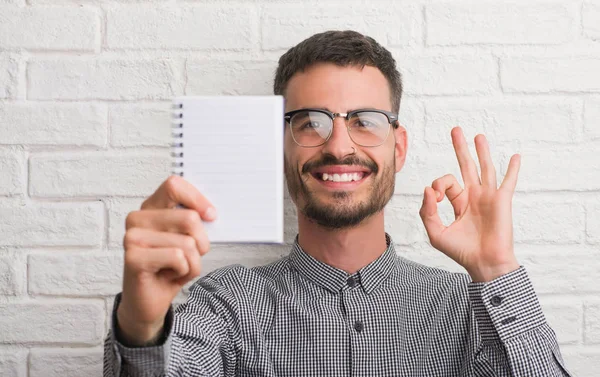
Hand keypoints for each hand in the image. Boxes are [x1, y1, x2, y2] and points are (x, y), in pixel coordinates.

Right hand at [117, 176, 216, 344]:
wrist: (149, 302)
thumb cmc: (170, 268)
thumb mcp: (187, 239)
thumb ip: (194, 222)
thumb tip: (210, 213)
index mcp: (151, 208)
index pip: (174, 185)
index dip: (197, 199)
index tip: (210, 216)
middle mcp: (138, 218)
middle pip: (189, 218)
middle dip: (201, 243)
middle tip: (189, 257)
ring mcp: (133, 237)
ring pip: (187, 242)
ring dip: (192, 262)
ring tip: (177, 268)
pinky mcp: (133, 257)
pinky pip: (178, 258)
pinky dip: (184, 271)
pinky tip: (168, 276)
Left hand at [419, 127, 520, 281]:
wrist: (484, 263)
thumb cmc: (461, 251)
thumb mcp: (436, 233)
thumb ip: (427, 212)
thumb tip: (427, 189)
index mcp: (458, 203)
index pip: (445, 183)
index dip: (436, 186)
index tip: (434, 198)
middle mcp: (473, 197)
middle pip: (466, 166)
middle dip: (460, 148)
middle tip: (455, 130)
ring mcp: (488, 197)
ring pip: (485, 168)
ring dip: (482, 151)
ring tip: (478, 135)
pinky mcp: (501, 201)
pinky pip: (508, 181)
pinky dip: (512, 169)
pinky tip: (515, 156)